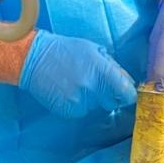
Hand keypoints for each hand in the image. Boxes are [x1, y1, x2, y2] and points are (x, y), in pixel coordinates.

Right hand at [19, 30, 136, 117]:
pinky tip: (67, 92)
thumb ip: (113, 66)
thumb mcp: (94, 50)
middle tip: (94, 84)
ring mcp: (79, 101)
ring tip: (76, 84)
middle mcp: (93, 88)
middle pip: (112, 103)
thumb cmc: (67, 50)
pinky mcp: (66, 111)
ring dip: (90, 99)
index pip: (126, 92)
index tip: (126, 94)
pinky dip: (76, 105)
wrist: (35, 58)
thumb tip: (128, 82)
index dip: (128, 95)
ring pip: (94, 107)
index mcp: (102, 71)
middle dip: (107, 95)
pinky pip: (80, 112)